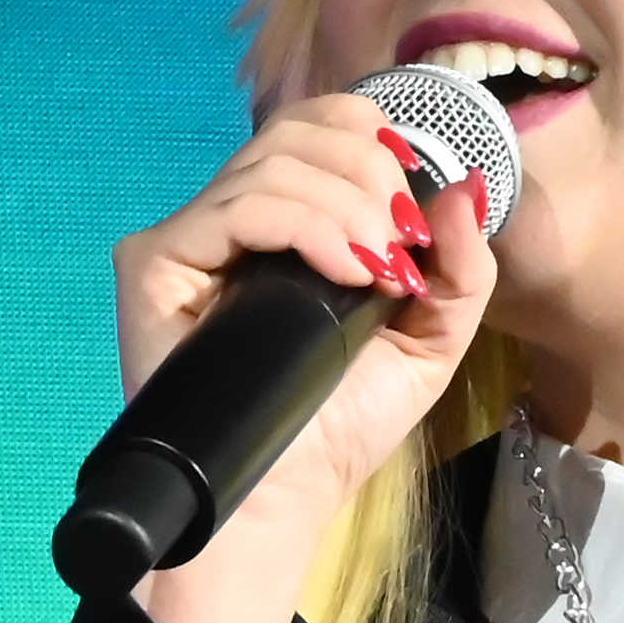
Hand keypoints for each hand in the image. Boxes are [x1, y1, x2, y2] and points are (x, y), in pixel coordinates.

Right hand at [105, 87, 498, 622]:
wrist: (283, 497)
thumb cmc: (341, 426)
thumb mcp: (431, 339)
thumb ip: (460, 264)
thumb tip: (467, 183)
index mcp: (287, 220)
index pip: (319, 125)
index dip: (375, 141)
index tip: (415, 211)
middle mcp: (232, 216)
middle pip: (299, 129)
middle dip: (373, 176)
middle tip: (404, 247)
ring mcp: (191, 236)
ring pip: (273, 163)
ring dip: (349, 207)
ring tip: (378, 273)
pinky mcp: (156, 261)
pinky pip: (237, 206)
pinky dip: (307, 227)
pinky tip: (345, 272)